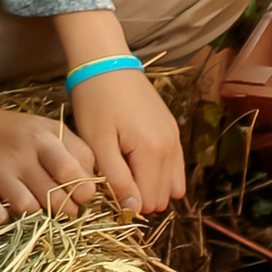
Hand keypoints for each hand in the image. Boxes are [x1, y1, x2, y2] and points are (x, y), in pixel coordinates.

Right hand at [0, 102, 92, 225]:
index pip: (73, 173)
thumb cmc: (15, 132)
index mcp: (43, 139)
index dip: (83, 191)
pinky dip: (0, 218)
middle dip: (64, 209)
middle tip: (61, 208)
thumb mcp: (48, 130)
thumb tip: (95, 181)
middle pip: (54, 195)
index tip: (80, 195)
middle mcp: (21, 155)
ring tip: (33, 206)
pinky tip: (2, 210)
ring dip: (34, 214)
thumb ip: (75, 151)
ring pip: (27, 208)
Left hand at [58, 62, 185, 217]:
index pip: (149, 201)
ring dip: (149, 185)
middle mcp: (171, 147)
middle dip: (138, 195)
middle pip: (162, 196)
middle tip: (112, 178)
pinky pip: (174, 166)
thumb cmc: (96, 102)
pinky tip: (137, 164)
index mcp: (153, 152)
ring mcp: (175, 137)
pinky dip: (159, 172)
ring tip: (123, 170)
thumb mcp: (98, 143)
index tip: (106, 187)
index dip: (126, 202)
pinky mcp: (172, 129)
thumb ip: (117, 179)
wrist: (107, 63)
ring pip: (171, 184)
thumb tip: (134, 209)